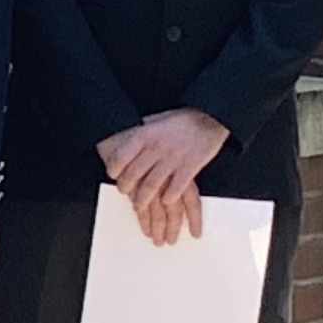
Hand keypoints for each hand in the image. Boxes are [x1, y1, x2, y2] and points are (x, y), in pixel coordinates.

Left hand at [96, 109, 230, 244]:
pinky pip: (175, 189)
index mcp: (145, 135)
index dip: (114, 169)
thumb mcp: (155, 120)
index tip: (113, 175)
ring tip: (139, 205)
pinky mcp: (190, 167)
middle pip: (133, 174)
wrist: (209, 117)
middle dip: (125, 187)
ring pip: (151, 186)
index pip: (120, 157)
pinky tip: (165, 201)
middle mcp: (156, 148)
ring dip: (143, 199)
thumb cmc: (181, 119)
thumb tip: (125, 138)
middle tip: (124, 192)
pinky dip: (168, 198)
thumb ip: (141, 132)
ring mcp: (173, 159)